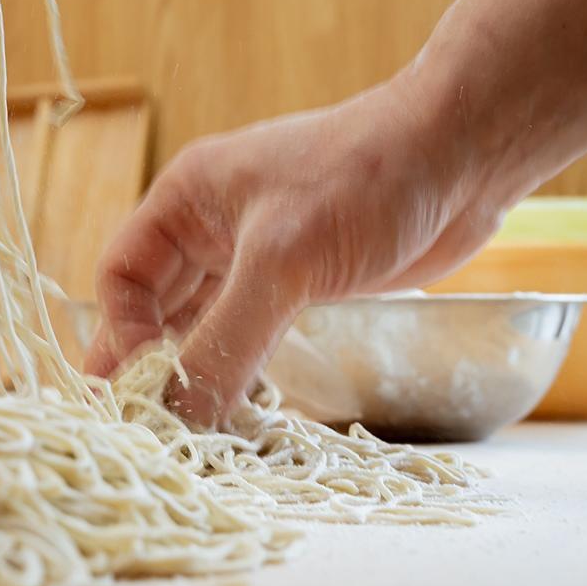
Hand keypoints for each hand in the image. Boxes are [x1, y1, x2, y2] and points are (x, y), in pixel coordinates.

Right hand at [83, 79, 504, 424]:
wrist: (465, 154)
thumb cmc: (368, 177)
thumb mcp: (283, 259)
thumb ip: (225, 339)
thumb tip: (176, 412)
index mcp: (188, 198)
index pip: (122, 275)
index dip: (121, 334)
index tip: (136, 393)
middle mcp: (213, 226)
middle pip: (155, 304)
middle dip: (148, 361)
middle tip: (142, 429)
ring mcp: (259, 253)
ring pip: (204, 322)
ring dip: (194, 370)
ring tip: (185, 431)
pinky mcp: (303, 279)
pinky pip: (251, 332)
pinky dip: (240, 368)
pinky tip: (237, 407)